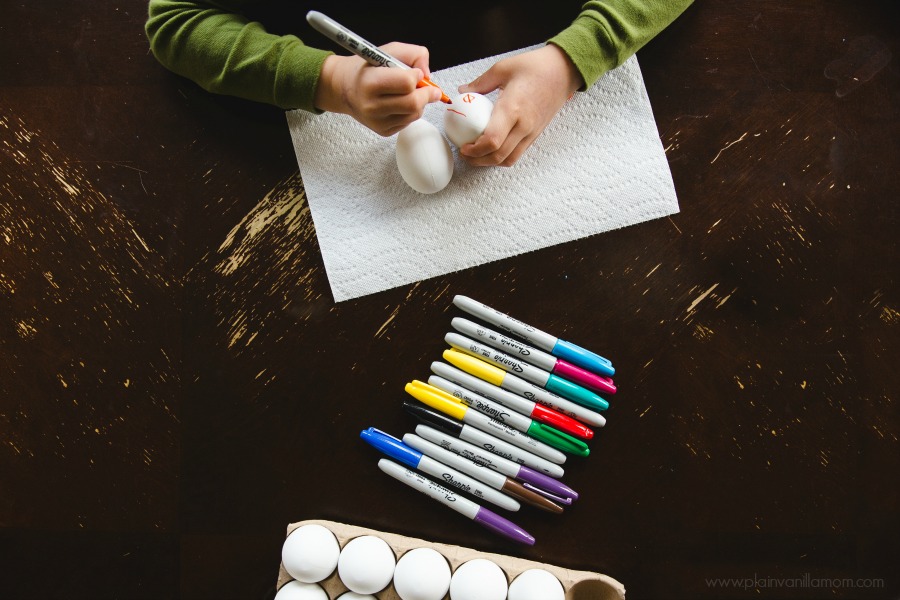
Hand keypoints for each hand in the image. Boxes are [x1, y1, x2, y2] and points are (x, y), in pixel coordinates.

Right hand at [314, 42, 441, 136]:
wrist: (344, 88)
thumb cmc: (368, 68)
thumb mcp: (389, 50)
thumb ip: (414, 54)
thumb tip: (428, 75)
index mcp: (371, 82)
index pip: (407, 83)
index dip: (417, 76)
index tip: (415, 72)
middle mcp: (372, 106)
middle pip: (414, 103)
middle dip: (426, 93)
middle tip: (427, 86)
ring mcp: (377, 122)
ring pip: (415, 114)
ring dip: (420, 102)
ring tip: (410, 93)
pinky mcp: (383, 131)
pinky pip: (408, 122)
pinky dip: (411, 111)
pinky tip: (401, 103)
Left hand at [458, 44, 582, 166]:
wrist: (564, 70)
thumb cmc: (535, 66)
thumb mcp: (502, 68)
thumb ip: (480, 83)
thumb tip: (463, 92)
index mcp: (513, 108)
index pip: (492, 141)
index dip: (474, 150)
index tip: (463, 147)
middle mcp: (524, 125)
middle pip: (498, 156)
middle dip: (477, 160)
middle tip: (465, 154)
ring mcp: (532, 132)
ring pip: (508, 160)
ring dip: (490, 162)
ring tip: (476, 154)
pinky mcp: (536, 135)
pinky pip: (517, 154)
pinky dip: (502, 157)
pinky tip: (492, 148)